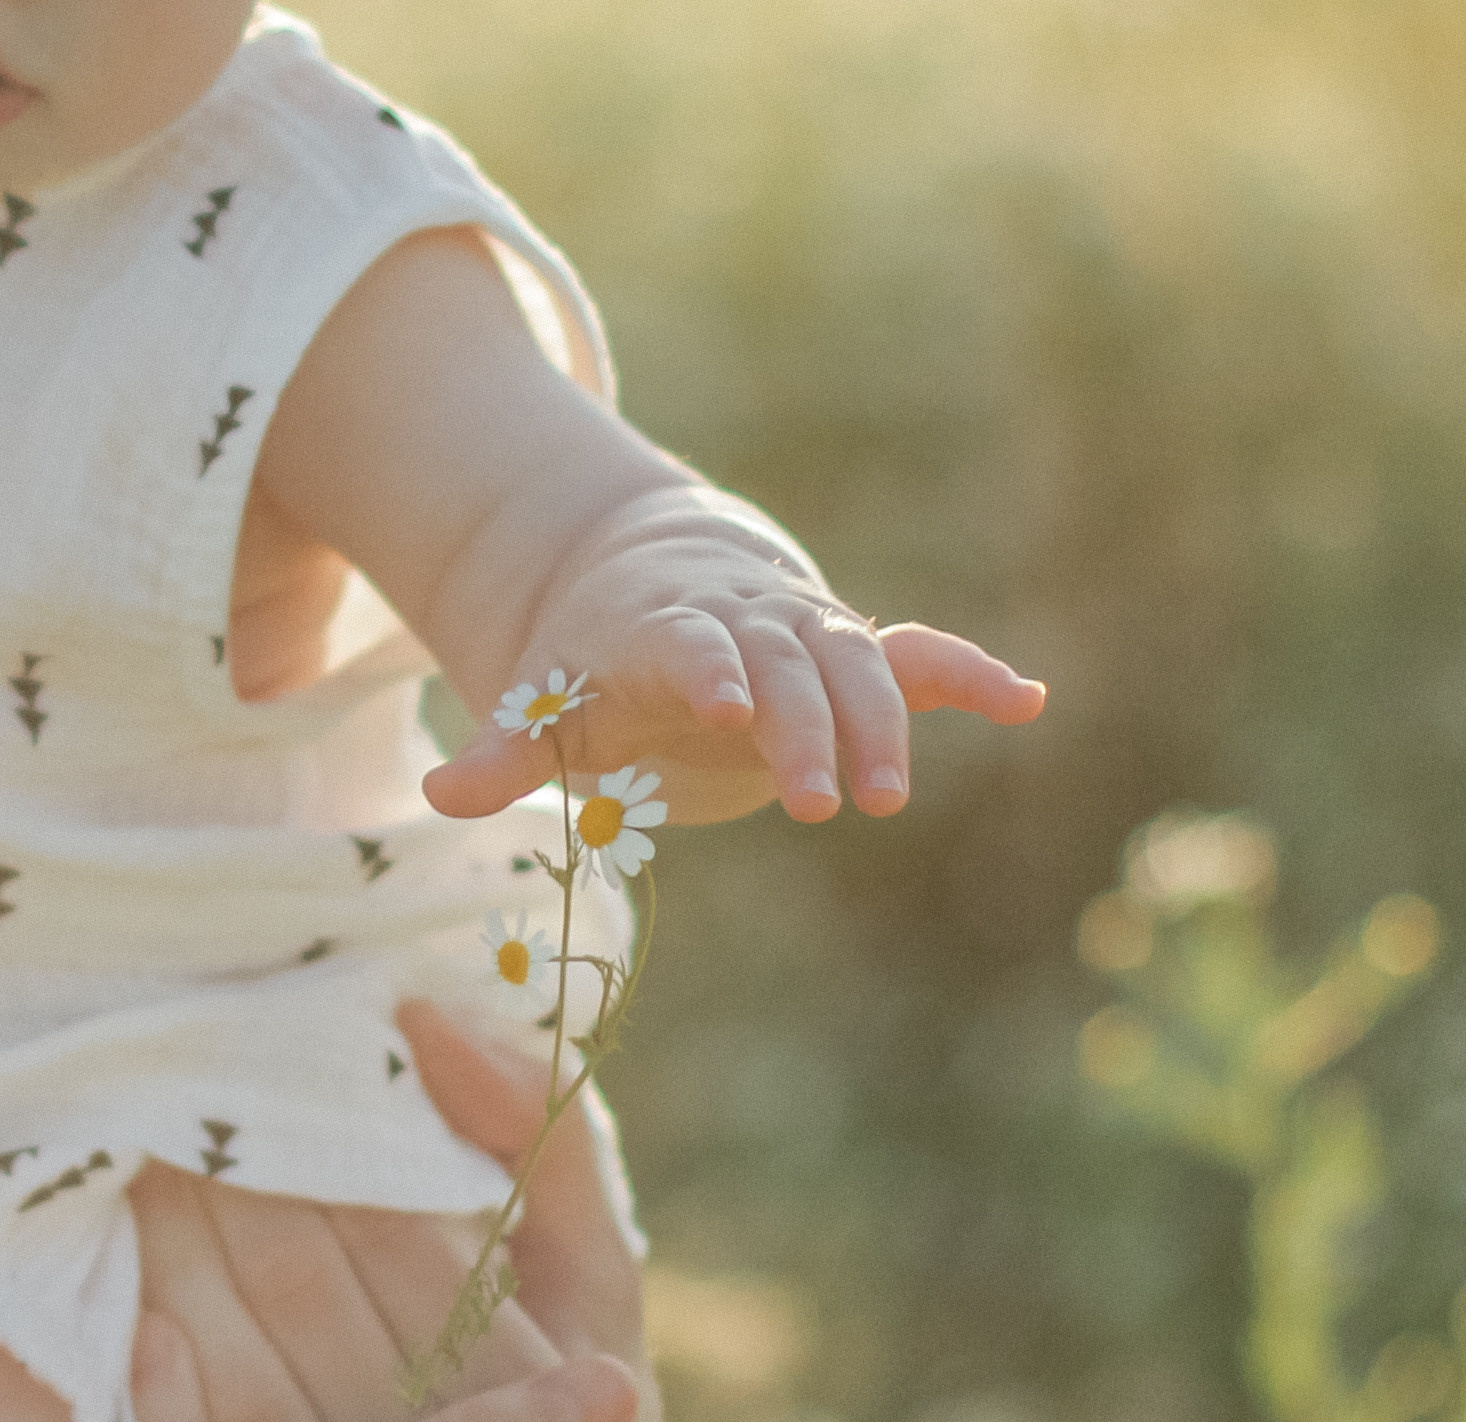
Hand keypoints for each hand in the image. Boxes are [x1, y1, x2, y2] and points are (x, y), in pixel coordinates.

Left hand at [129, 1002, 698, 1421]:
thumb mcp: (605, 1294)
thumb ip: (549, 1154)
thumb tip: (441, 1020)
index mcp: (546, 1386)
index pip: (413, 1239)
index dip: (335, 1143)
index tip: (276, 1054)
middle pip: (315, 1294)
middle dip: (240, 1182)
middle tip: (176, 1085)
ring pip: (250, 1376)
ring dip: (185, 1263)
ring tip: (143, 1165)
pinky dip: (164, 1394)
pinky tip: (139, 1312)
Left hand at [422, 491, 1045, 825]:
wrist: (653, 571)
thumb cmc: (594, 657)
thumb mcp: (543, 702)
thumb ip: (503, 753)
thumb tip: (437, 794)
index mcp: (665, 628)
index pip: (691, 645)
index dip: (710, 669)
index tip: (728, 708)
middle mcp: (745, 622)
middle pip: (785, 664)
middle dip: (804, 727)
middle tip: (818, 806)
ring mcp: (803, 632)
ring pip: (856, 664)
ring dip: (880, 726)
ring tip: (889, 800)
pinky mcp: (847, 649)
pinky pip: (918, 656)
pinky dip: (968, 674)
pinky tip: (1027, 703)